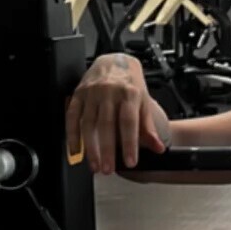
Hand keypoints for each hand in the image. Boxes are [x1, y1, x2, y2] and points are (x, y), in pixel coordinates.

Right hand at [65, 53, 167, 174]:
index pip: (129, 122)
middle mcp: (109, 92)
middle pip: (107, 125)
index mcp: (129, 93)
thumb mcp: (144, 102)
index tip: (130, 162)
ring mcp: (91, 93)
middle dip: (107, 150)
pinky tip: (75, 151)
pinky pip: (72, 117)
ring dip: (90, 147)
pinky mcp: (78, 94)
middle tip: (108, 169)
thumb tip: (158, 148)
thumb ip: (149, 127)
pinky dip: (72, 135)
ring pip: (88, 123)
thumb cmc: (130, 83)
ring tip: (95, 166)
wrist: (114, 59)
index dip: (129, 144)